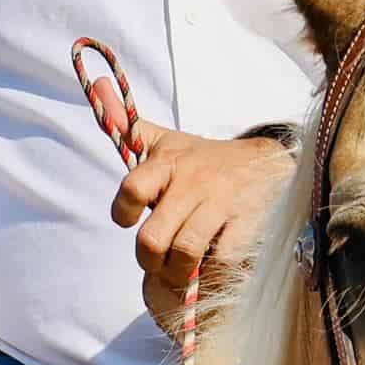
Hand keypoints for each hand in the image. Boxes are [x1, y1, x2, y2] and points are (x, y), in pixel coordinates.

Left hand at [114, 125, 292, 322]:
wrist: (265, 161)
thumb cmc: (205, 159)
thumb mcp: (167, 140)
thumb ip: (130, 127)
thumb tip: (99, 90)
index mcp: (168, 163)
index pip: (133, 189)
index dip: (123, 212)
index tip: (128, 221)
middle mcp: (192, 182)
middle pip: (153, 238)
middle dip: (150, 261)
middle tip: (157, 265)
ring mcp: (221, 202)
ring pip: (185, 252)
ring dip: (178, 274)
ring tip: (182, 274)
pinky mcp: (248, 220)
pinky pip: (222, 259)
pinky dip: (212, 273)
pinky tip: (211, 268)